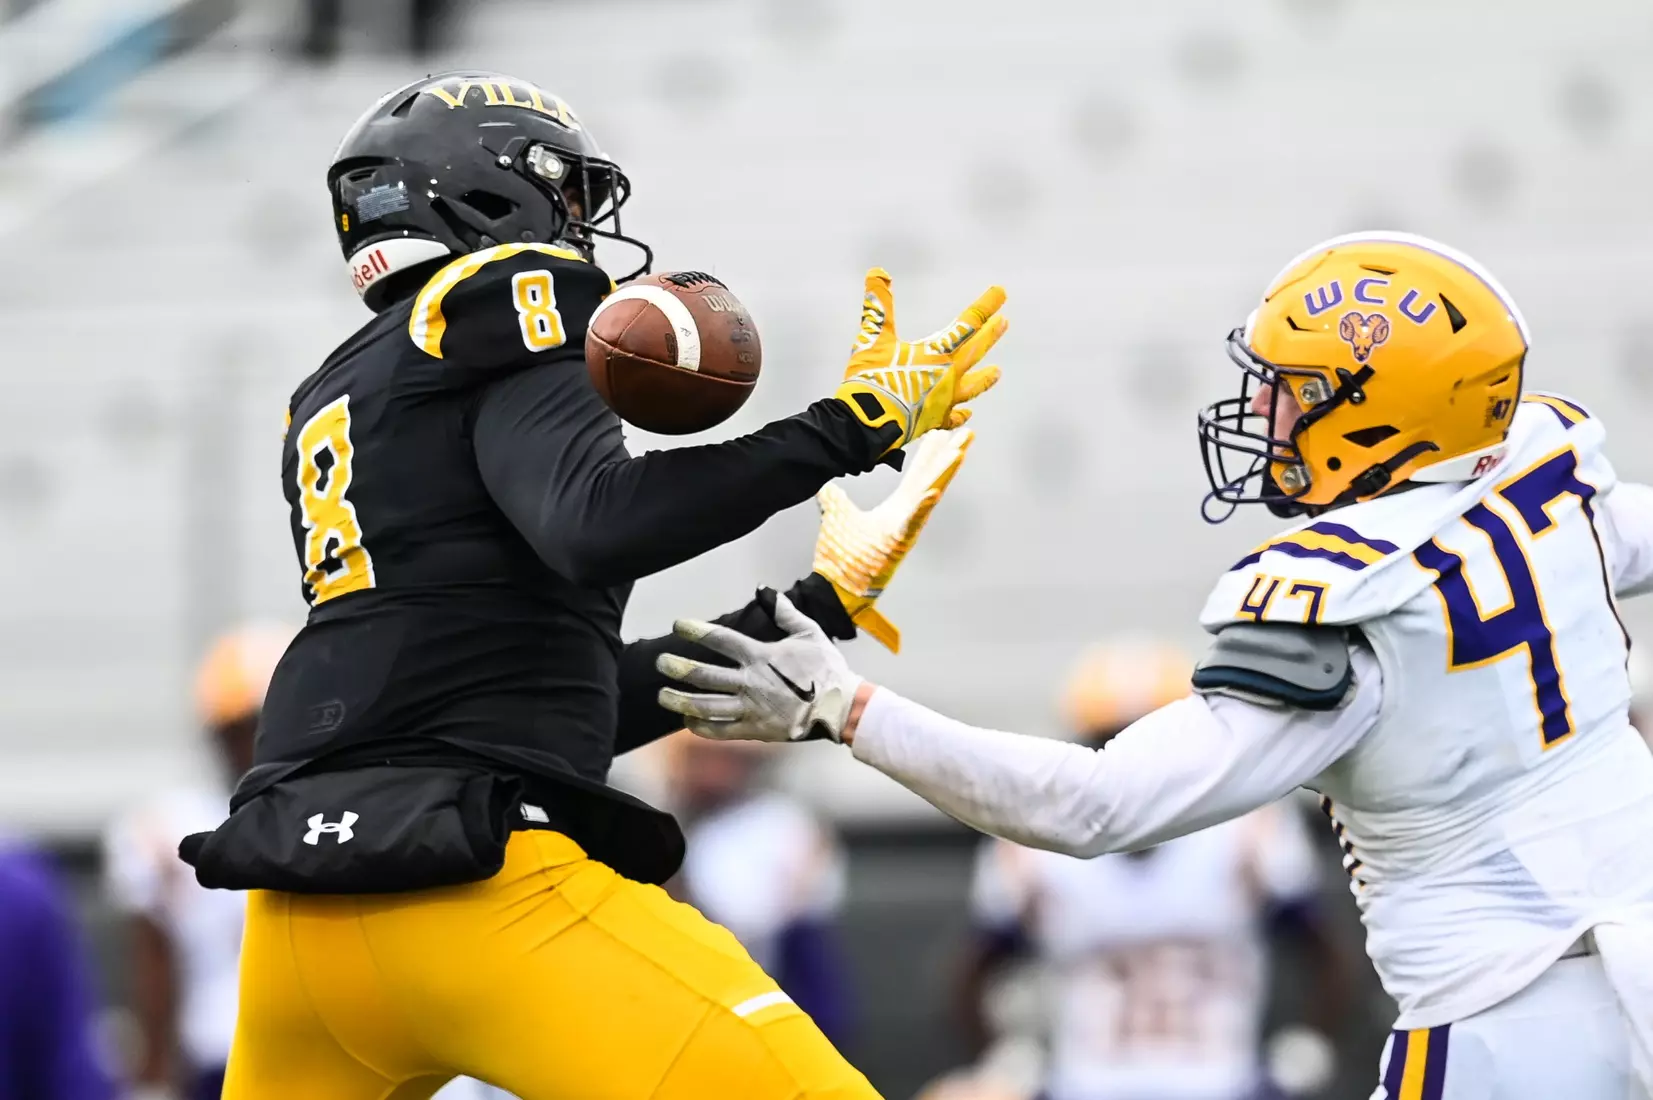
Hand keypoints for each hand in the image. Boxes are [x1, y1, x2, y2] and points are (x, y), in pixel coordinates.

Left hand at [657, 594, 861, 742]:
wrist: (841, 708)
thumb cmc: (827, 669)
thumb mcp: (810, 632)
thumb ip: (785, 611)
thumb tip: (764, 589)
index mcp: (761, 656)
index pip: (720, 639)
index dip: (696, 630)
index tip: (677, 625)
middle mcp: (750, 682)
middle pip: (703, 675)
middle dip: (677, 668)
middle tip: (661, 662)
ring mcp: (750, 708)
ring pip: (705, 705)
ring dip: (679, 700)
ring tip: (662, 695)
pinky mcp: (755, 730)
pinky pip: (720, 730)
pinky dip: (700, 727)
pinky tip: (688, 721)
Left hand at [815, 427, 973, 652]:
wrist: (835, 587)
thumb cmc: (842, 558)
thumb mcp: (837, 518)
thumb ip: (835, 501)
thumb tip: (826, 488)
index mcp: (896, 509)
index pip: (917, 476)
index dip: (930, 454)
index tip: (942, 433)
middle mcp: (906, 517)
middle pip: (932, 479)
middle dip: (949, 456)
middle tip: (966, 433)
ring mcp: (905, 530)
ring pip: (929, 496)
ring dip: (944, 474)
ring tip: (958, 452)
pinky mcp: (897, 544)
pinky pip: (913, 523)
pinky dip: (922, 508)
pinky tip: (933, 492)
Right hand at [834, 268, 1007, 452]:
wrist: (866, 425)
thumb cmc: (871, 380)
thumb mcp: (873, 339)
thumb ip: (879, 306)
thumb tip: (877, 271)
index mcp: (937, 354)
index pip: (967, 324)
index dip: (985, 306)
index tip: (1001, 292)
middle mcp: (948, 377)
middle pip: (976, 351)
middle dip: (991, 335)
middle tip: (1005, 322)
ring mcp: (944, 402)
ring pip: (972, 387)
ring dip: (985, 378)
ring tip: (998, 371)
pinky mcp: (934, 422)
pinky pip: (953, 417)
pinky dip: (961, 413)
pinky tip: (967, 412)